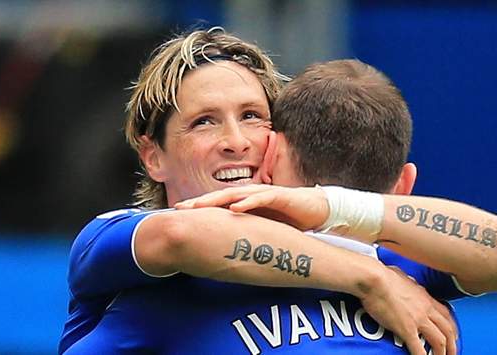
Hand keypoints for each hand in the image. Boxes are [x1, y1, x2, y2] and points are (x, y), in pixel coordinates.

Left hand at [175, 185, 329, 230]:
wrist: (318, 210)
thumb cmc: (289, 220)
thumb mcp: (263, 229)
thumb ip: (246, 234)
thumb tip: (226, 251)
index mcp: (246, 203)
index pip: (218, 205)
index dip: (199, 209)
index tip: (178, 216)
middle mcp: (252, 195)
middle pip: (220, 196)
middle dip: (200, 202)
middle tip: (179, 208)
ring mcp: (265, 194)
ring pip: (236, 193)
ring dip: (216, 199)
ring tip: (199, 206)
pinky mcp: (280, 196)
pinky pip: (261, 198)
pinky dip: (247, 202)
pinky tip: (234, 207)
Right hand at [357, 266, 457, 354]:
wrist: (374, 278)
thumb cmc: (382, 275)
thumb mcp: (402, 276)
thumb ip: (408, 283)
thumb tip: (406, 282)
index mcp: (424, 296)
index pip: (445, 314)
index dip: (451, 327)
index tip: (452, 335)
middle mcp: (426, 308)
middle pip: (448, 329)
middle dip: (452, 344)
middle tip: (452, 353)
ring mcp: (418, 319)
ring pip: (439, 341)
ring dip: (442, 353)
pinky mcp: (406, 329)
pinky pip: (419, 349)